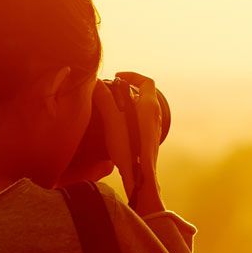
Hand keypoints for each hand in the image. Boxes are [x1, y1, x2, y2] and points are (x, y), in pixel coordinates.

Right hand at [95, 74, 163, 210]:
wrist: (141, 177)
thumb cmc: (129, 147)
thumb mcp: (113, 119)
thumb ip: (104, 99)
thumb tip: (95, 83)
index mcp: (149, 106)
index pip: (146, 81)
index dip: (132, 75)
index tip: (117, 77)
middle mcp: (155, 115)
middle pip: (144, 94)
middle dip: (126, 90)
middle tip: (110, 92)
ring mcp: (154, 128)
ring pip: (141, 108)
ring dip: (126, 104)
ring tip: (109, 108)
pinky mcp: (150, 140)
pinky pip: (140, 121)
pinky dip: (128, 117)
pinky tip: (114, 126)